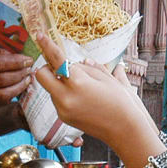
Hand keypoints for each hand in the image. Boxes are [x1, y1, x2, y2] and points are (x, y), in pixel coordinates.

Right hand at [0, 47, 32, 108]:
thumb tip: (15, 55)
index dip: (16, 62)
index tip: (28, 59)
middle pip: (3, 79)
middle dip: (20, 74)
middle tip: (31, 69)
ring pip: (4, 94)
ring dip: (20, 86)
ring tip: (28, 79)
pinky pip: (0, 102)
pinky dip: (12, 95)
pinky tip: (19, 88)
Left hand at [33, 33, 157, 156]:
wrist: (126, 131)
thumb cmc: (122, 103)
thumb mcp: (108, 79)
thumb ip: (90, 68)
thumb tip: (81, 62)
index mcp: (78, 82)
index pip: (56, 59)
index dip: (47, 45)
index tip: (40, 36)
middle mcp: (65, 97)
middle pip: (41, 75)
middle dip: (48, 68)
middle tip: (63, 67)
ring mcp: (63, 110)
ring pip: (50, 87)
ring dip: (59, 82)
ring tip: (84, 86)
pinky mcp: (64, 118)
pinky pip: (57, 99)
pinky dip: (64, 94)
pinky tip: (83, 97)